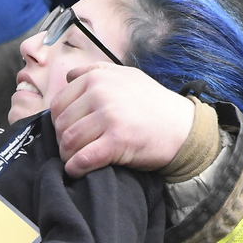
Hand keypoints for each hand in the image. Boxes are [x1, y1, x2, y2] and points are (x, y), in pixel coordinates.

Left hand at [49, 54, 195, 176]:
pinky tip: (80, 171)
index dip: (59, 124)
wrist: (183, 127)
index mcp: (97, 77)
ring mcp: (109, 116)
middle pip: (61, 125)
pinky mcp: (118, 140)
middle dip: (63, 142)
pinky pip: (83, 158)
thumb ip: (97, 72)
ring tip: (78, 160)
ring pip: (68, 142)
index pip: (58, 104)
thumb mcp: (127, 76)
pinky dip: (76, 168)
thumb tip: (69, 76)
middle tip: (75, 151)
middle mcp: (101, 93)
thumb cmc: (153, 104)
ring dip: (69, 157)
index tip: (70, 134)